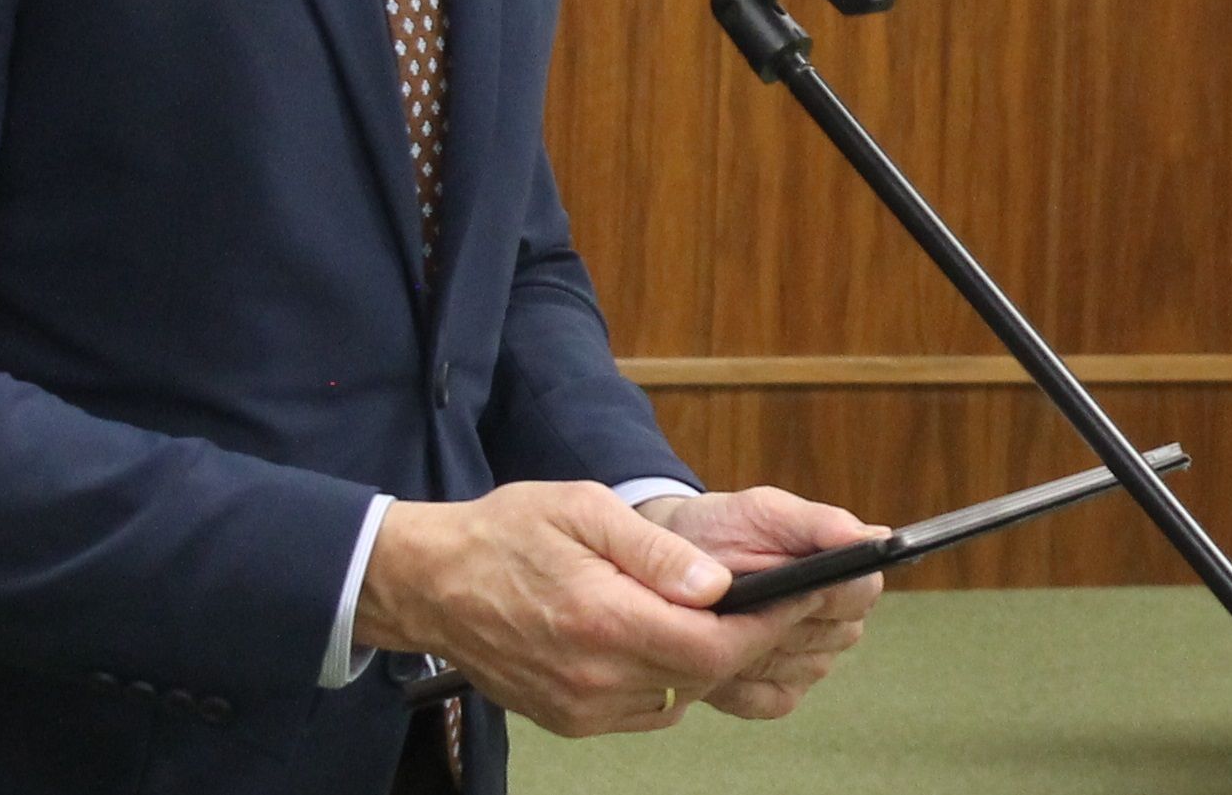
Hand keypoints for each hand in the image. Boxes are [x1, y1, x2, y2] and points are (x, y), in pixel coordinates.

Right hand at [353, 481, 804, 737]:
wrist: (432, 583)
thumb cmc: (508, 533)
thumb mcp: (584, 511)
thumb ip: (656, 551)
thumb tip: (718, 584)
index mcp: (603, 621)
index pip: (714, 646)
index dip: (766, 626)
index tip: (799, 598)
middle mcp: (594, 678)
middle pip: (704, 677)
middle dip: (748, 641)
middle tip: (777, 603)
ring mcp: (580, 707)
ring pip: (678, 698)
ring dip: (709, 662)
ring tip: (722, 616)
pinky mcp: (569, 719)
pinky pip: (645, 709)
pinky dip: (669, 679)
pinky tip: (666, 639)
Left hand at [637, 487, 883, 718]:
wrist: (672, 564)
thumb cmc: (724, 529)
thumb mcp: (764, 512)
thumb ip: (820, 524)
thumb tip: (879, 536)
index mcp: (844, 576)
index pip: (863, 591)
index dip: (831, 586)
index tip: (790, 575)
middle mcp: (837, 626)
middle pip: (838, 633)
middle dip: (790, 615)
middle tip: (743, 595)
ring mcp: (810, 665)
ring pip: (805, 666)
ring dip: (762, 646)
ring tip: (721, 620)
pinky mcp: (779, 697)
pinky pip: (771, 698)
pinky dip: (741, 680)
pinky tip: (715, 652)